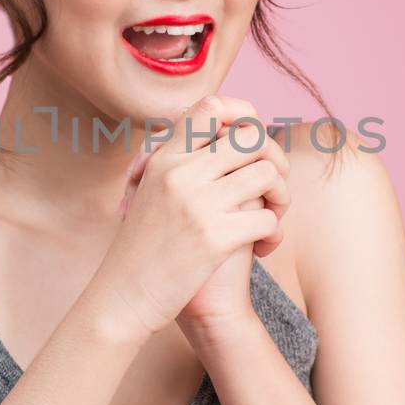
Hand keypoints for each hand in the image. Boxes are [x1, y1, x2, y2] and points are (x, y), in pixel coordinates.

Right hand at [106, 95, 289, 341]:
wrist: (123, 297)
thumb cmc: (141, 249)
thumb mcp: (148, 193)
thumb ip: (178, 164)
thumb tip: (222, 136)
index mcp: (164, 158)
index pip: (210, 108)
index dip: (241, 116)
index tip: (253, 142)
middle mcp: (180, 172)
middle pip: (251, 138)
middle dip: (275, 160)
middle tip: (273, 188)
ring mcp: (197, 203)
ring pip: (267, 174)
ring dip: (281, 197)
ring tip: (272, 217)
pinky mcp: (214, 237)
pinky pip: (268, 219)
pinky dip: (273, 235)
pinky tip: (262, 250)